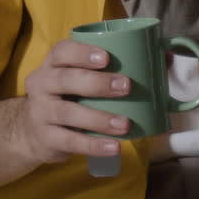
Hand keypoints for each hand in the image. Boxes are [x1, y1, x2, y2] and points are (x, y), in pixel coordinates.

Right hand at [20, 39, 131, 163]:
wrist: (33, 131)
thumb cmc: (69, 96)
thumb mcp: (81, 77)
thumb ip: (115, 67)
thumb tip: (165, 57)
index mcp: (52, 63)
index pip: (62, 51)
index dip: (83, 53)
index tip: (107, 58)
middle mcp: (41, 84)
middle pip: (66, 79)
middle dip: (97, 83)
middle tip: (126, 87)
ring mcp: (40, 112)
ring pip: (68, 113)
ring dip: (99, 119)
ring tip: (124, 125)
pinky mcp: (45, 138)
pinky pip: (70, 142)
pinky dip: (93, 145)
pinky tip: (114, 147)